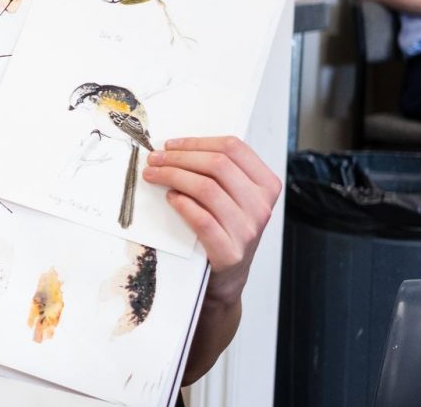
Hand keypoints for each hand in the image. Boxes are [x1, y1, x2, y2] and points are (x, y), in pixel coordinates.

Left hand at [143, 136, 281, 303]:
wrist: (226, 278)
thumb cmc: (226, 230)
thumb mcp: (234, 198)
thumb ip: (219, 173)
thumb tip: (177, 147)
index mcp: (266, 185)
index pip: (233, 148)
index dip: (197, 142)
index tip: (171, 144)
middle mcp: (261, 206)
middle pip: (218, 165)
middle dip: (180, 157)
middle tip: (155, 158)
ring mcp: (248, 230)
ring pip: (207, 188)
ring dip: (173, 176)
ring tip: (154, 175)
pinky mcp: (230, 252)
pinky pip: (202, 219)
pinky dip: (182, 204)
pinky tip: (170, 198)